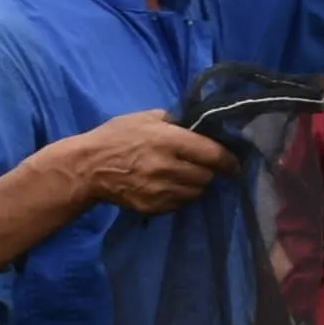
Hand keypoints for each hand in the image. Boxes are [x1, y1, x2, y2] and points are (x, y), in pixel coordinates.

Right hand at [63, 113, 233, 215]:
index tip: (235, 163)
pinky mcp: (153, 206)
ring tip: (186, 176)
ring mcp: (160, 190)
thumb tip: (199, 127)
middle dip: (210, 171)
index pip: (213, 154)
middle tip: (205, 167)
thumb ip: (175, 122)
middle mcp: (168, 167)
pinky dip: (181, 196)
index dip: (229, 160)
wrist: (87, 167)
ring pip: (196, 192)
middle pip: (207, 176)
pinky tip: (171, 186)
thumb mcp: (146, 118)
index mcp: (169, 141)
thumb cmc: (116, 136)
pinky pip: (180, 203)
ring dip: (197, 185)